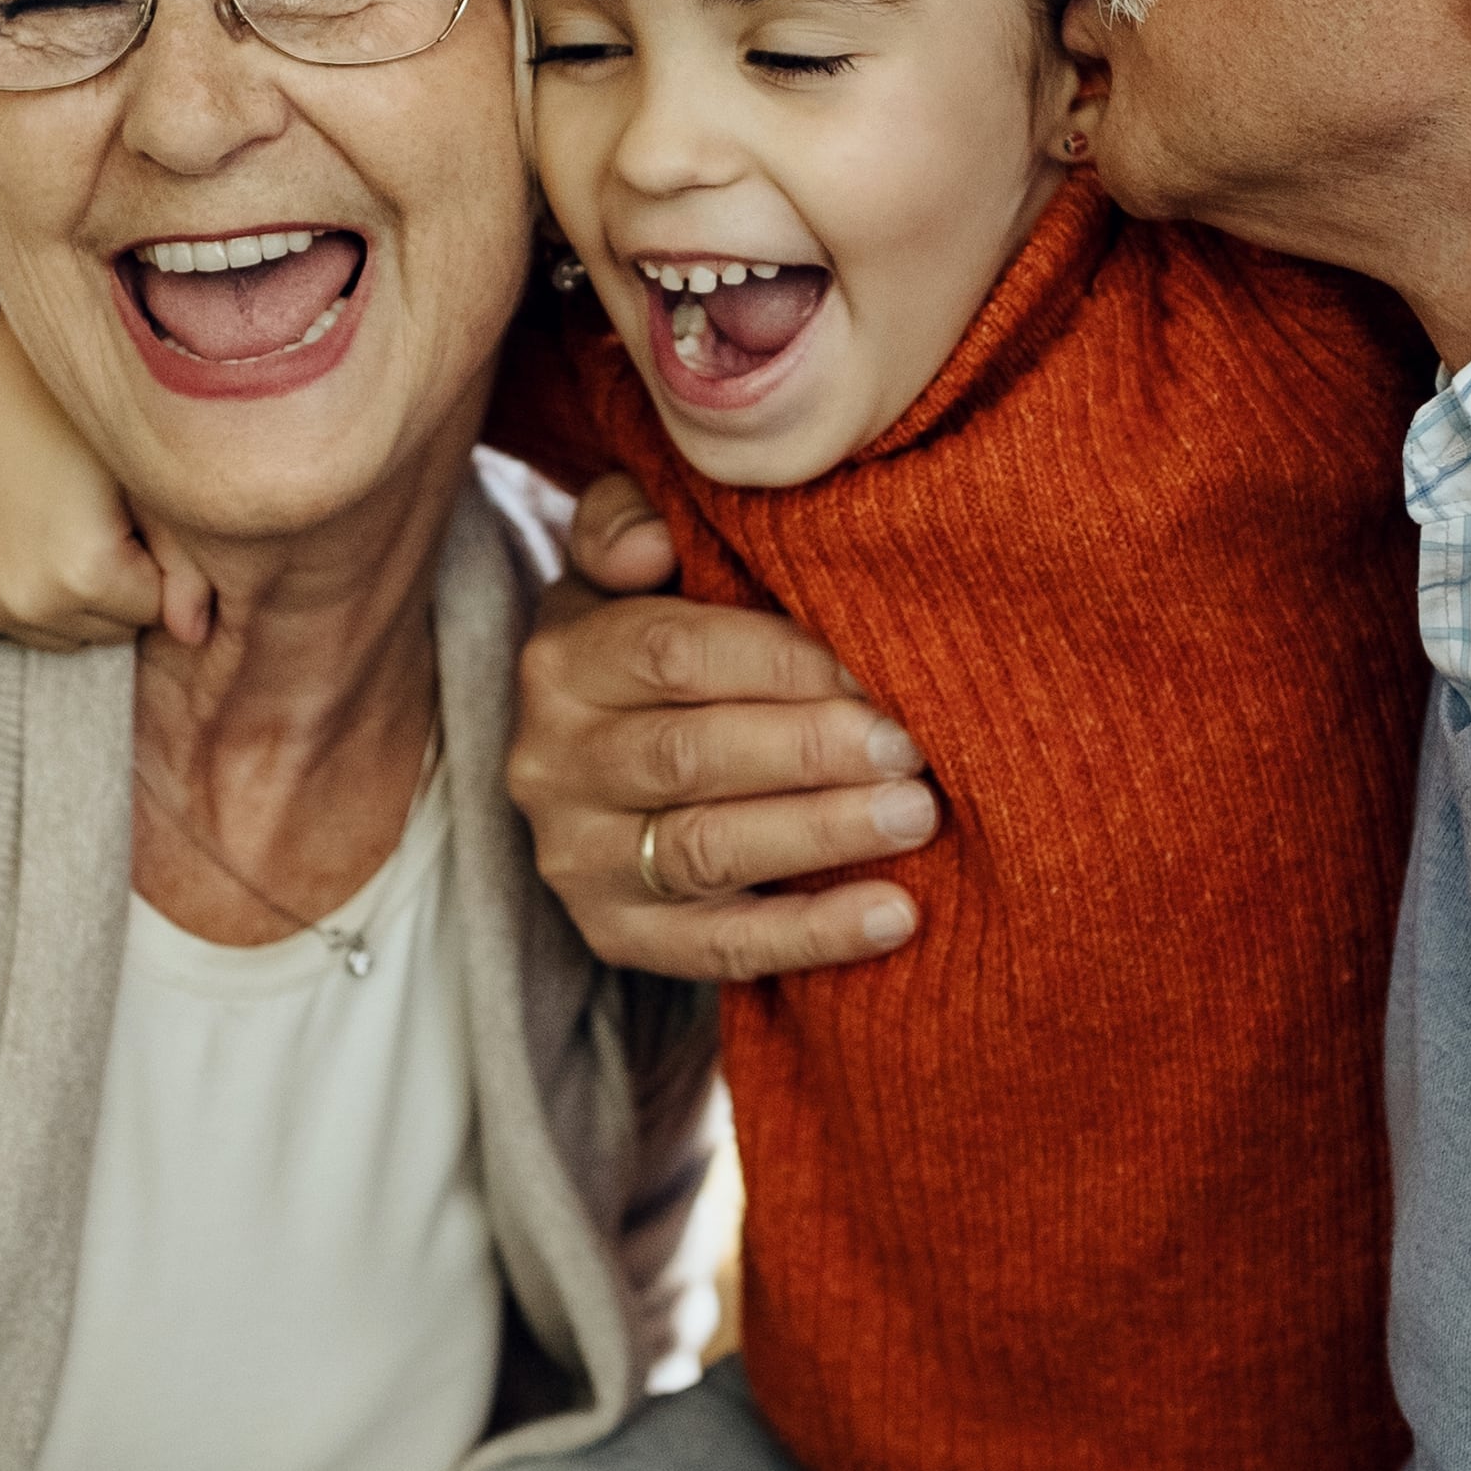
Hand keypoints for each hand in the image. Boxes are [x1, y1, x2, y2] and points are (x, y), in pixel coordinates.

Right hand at [0, 292, 200, 648]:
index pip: (150, 611)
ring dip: (65, 597)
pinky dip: (15, 591)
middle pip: (103, 630)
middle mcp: (23, 601)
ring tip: (54, 524)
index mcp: (83, 575)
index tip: (128, 515)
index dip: (149, 562)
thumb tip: (195, 637)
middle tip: (90, 515)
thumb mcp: (147, 490)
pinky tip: (13, 534)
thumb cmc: (79, 424)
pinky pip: (2, 618)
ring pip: (54, 632)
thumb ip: (186, 569)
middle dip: (112, 586)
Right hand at [510, 474, 937, 982]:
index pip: (672, 654)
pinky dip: (813, 935)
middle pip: (689, 757)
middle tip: (914, 745)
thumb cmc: (659, 642)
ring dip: (821, 835)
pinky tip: (897, 914)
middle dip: (812, 749)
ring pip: (705, 852)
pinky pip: (719, 949)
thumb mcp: (633, 566)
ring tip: (919, 815)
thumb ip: (631, 520)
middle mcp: (551, 764)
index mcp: (561, 660)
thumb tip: (649, 545)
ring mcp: (578, 860)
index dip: (783, 659)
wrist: (610, 758)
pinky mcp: (617, 936)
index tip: (877, 661)